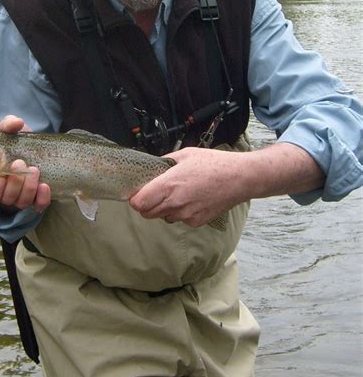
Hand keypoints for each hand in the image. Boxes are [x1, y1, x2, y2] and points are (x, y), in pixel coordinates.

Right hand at [0, 115, 50, 212]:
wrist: (35, 149)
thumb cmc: (15, 143)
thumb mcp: (9, 132)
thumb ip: (8, 125)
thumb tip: (17, 122)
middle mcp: (5, 193)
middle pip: (6, 199)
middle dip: (14, 183)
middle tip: (20, 163)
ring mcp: (22, 197)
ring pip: (22, 203)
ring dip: (28, 188)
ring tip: (34, 170)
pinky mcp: (37, 199)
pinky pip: (39, 205)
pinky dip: (42, 198)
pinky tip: (45, 185)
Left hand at [129, 142, 323, 226]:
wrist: (240, 178)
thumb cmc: (213, 163)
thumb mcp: (185, 154)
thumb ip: (164, 163)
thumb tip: (151, 168)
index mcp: (169, 185)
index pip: (138, 203)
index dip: (135, 198)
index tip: (138, 191)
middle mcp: (175, 203)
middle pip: (147, 213)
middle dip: (146, 204)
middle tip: (153, 192)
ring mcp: (186, 215)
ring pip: (163, 217)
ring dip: (163, 208)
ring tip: (177, 193)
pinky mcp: (196, 222)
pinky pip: (179, 219)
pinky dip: (179, 212)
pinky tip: (191, 198)